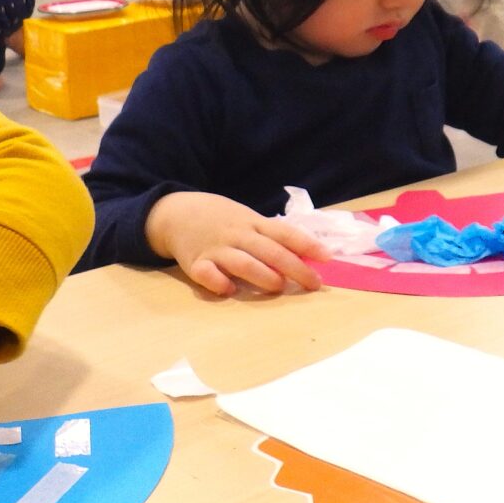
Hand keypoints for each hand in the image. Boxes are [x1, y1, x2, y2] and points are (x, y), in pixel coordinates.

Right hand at [145, 191, 326, 295]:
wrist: (175, 212)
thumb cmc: (221, 220)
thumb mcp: (248, 219)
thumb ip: (272, 236)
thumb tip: (308, 255)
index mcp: (253, 223)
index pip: (285, 232)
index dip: (307, 244)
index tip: (327, 258)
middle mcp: (238, 235)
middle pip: (269, 251)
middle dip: (294, 267)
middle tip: (313, 283)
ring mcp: (216, 249)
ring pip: (243, 262)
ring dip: (262, 275)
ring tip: (278, 286)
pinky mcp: (195, 263)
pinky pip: (207, 274)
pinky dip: (218, 282)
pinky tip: (229, 290)